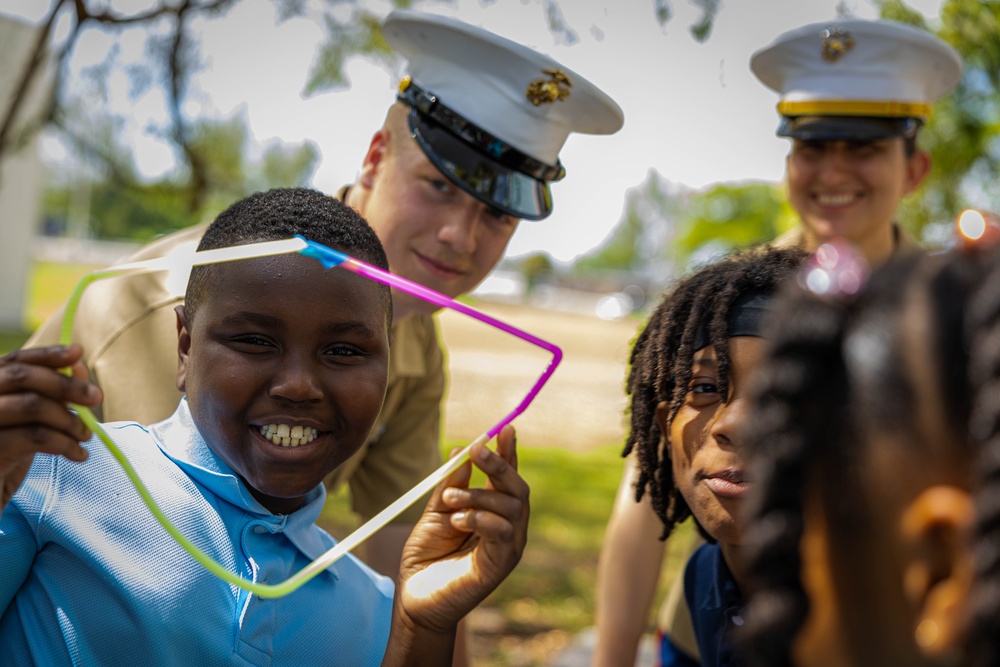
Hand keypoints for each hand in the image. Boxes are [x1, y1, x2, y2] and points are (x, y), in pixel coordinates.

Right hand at [0, 345, 100, 510]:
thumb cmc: (6, 459)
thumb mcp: (28, 423)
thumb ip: (49, 395)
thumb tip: (79, 366)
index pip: (14, 361)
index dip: (47, 355)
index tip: (79, 352)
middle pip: (22, 377)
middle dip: (66, 384)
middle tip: (96, 397)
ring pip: (32, 405)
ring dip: (70, 419)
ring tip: (86, 435)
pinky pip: (35, 437)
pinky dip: (66, 443)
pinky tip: (78, 455)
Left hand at [396, 424, 528, 635]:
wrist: (415, 599)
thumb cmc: (426, 557)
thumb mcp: (436, 512)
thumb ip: (451, 485)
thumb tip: (461, 450)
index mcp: (494, 512)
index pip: (507, 477)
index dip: (509, 453)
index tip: (504, 428)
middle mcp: (508, 527)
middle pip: (518, 488)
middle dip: (500, 464)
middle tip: (477, 450)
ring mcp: (508, 547)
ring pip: (512, 507)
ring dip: (479, 495)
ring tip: (449, 499)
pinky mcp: (502, 565)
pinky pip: (503, 532)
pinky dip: (480, 518)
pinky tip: (458, 520)